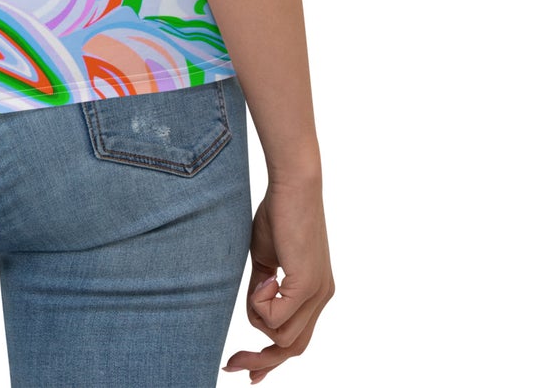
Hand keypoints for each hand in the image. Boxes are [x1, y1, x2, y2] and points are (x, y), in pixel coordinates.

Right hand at [223, 178, 334, 382]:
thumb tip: (255, 313)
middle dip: (261, 361)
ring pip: (282, 335)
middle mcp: (321, 297)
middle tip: (231, 365)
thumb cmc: (278, 213)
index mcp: (314, 292)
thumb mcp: (267, 259)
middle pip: (293, 348)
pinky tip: (263, 276)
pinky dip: (261, 303)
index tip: (248, 374)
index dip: (272, 361)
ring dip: (258, 315)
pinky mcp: (307, 284)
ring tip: (258, 279)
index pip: (297, 340)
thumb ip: (263, 288)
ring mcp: (317, 293)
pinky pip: (277, 317)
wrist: (293, 184)